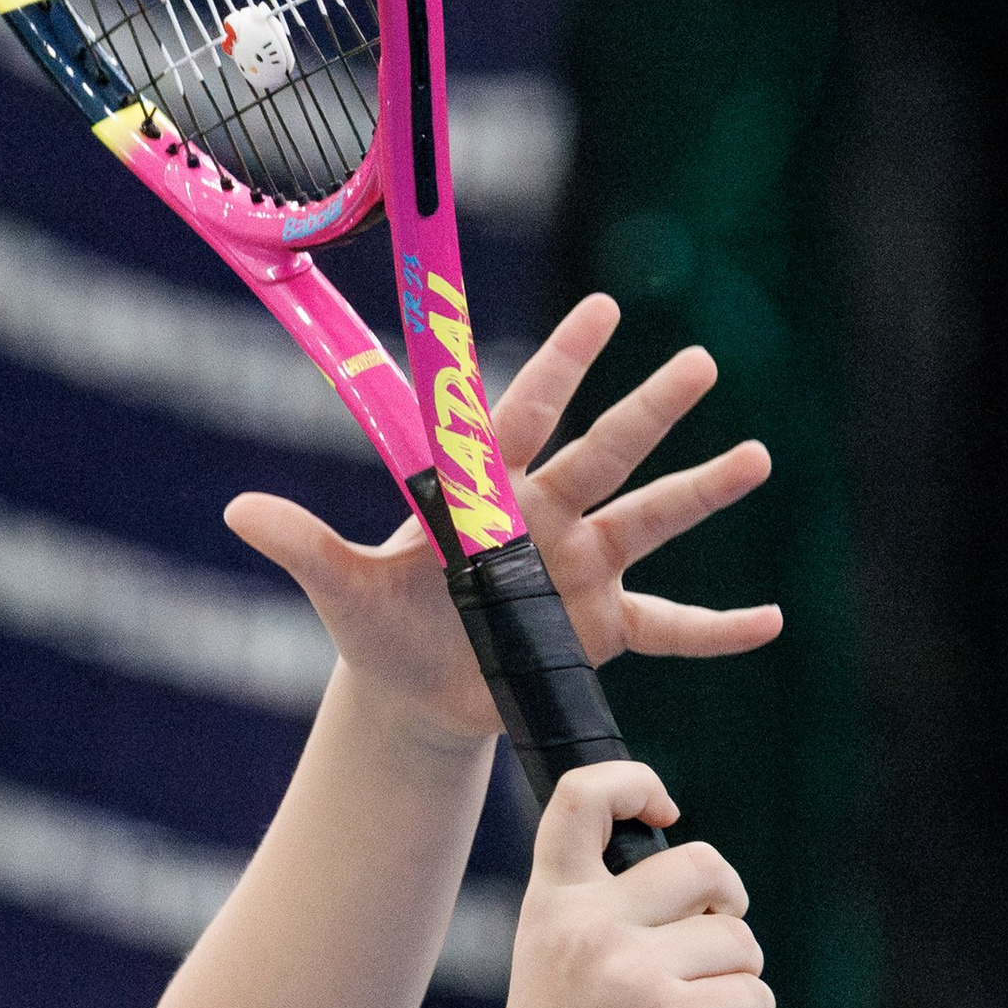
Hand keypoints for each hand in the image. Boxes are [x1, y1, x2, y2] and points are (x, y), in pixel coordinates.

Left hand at [222, 292, 780, 751]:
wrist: (411, 698)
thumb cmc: (377, 629)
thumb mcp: (339, 589)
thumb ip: (301, 543)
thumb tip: (236, 510)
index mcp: (485, 495)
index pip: (523, 415)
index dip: (561, 364)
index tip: (602, 310)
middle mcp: (546, 518)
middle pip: (605, 453)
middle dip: (650, 410)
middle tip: (701, 362)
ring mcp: (582, 571)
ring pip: (651, 521)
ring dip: (703, 491)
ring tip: (757, 455)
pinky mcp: (603, 630)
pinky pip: (672, 626)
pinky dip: (719, 628)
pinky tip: (770, 622)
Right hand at [477, 760, 773, 1007]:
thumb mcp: (553, 960)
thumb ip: (600, 912)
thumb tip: (699, 877)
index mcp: (554, 905)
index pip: (583, 798)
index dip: (635, 781)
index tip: (663, 810)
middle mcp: (592, 929)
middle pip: (702, 865)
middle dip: (726, 903)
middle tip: (714, 940)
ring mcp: (636, 975)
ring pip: (738, 940)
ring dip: (738, 975)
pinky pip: (753, 995)